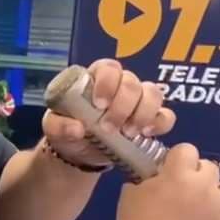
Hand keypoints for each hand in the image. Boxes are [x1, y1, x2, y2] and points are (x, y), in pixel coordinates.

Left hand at [42, 59, 176, 167]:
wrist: (78, 152)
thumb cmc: (66, 130)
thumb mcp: (53, 128)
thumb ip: (59, 127)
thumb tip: (77, 128)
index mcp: (95, 78)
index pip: (108, 67)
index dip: (107, 83)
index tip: (99, 105)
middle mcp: (119, 85)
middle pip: (132, 82)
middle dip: (123, 106)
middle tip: (109, 127)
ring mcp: (137, 101)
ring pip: (153, 93)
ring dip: (142, 113)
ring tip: (127, 132)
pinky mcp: (150, 120)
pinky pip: (166, 115)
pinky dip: (160, 122)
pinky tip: (146, 133)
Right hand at [117, 143, 219, 219]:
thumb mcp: (131, 194)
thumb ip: (147, 180)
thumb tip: (153, 178)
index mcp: (178, 174)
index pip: (186, 149)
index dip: (176, 159)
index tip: (167, 169)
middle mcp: (204, 186)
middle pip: (209, 167)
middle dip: (196, 175)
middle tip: (182, 189)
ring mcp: (219, 207)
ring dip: (218, 191)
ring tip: (204, 203)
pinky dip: (219, 218)